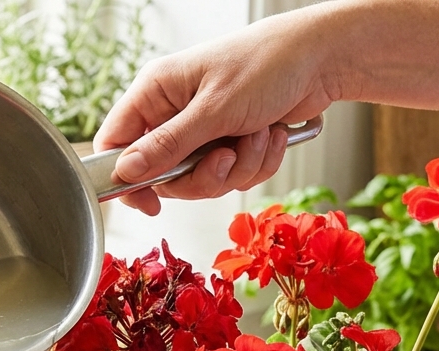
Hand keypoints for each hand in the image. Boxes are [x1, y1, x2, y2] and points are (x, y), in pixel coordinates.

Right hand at [93, 6, 340, 215]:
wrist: (322, 60)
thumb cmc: (266, 65)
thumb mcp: (214, 109)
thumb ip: (169, 145)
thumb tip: (127, 171)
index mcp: (156, 92)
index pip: (116, 141)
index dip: (126, 177)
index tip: (150, 202)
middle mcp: (175, 113)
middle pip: (164, 174)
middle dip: (203, 175)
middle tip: (226, 158)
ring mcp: (204, 130)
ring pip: (203, 180)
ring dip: (238, 168)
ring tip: (258, 134)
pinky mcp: (232, 143)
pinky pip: (234, 177)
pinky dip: (257, 163)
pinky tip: (272, 135)